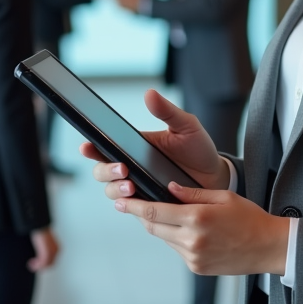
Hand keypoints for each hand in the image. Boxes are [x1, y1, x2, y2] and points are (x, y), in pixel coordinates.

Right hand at [27, 228, 58, 271]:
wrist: (40, 227)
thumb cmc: (41, 232)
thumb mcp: (44, 243)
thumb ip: (44, 249)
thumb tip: (40, 256)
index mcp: (57, 248)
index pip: (53, 260)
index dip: (45, 264)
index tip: (37, 264)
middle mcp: (56, 251)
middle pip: (50, 264)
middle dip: (41, 266)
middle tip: (33, 266)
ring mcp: (52, 252)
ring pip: (46, 264)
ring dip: (38, 266)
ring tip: (31, 265)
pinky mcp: (46, 253)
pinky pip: (42, 263)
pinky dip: (36, 265)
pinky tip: (31, 263)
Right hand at [80, 89, 227, 193]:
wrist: (216, 176)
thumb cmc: (198, 149)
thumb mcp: (186, 126)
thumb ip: (168, 112)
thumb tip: (150, 94)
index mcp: (136, 147)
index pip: (106, 147)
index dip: (92, 148)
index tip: (86, 147)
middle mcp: (133, 168)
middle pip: (102, 172)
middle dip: (106, 171)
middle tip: (123, 169)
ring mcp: (139, 187)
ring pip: (112, 192)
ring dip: (116, 190)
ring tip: (131, 186)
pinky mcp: (148, 204)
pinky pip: (131, 209)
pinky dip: (129, 207)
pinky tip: (134, 203)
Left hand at [116, 183, 289, 276]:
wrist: (268, 247)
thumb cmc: (249, 218)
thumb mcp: (222, 197)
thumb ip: (192, 193)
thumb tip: (168, 188)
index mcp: (197, 218)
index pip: (154, 212)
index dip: (134, 207)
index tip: (120, 201)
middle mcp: (192, 240)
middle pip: (153, 227)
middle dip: (141, 216)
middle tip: (132, 204)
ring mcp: (193, 257)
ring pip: (163, 239)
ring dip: (159, 227)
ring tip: (165, 214)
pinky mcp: (196, 267)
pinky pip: (176, 249)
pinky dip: (174, 238)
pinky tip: (186, 229)